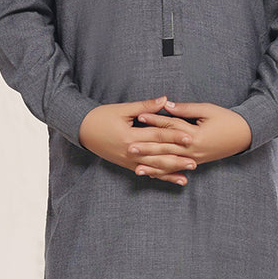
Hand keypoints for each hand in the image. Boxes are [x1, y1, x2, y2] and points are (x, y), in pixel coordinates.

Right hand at [78, 97, 196, 185]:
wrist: (82, 130)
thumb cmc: (102, 116)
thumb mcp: (123, 109)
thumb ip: (145, 106)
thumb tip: (165, 100)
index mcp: (130, 136)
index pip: (157, 136)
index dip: (174, 136)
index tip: (190, 137)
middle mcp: (130, 152)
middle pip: (158, 155)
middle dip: (177, 158)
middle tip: (194, 160)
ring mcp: (129, 161)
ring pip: (154, 167)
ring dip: (172, 170)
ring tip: (188, 172)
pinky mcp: (128, 165)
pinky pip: (148, 172)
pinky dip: (162, 176)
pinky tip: (175, 179)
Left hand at [136, 100, 252, 164]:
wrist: (245, 135)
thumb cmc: (227, 119)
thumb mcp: (207, 109)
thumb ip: (185, 109)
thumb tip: (165, 105)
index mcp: (195, 134)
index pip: (170, 127)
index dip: (154, 121)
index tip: (139, 117)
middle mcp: (193, 150)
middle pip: (166, 148)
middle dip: (147, 148)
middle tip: (130, 147)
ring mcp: (194, 159)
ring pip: (170, 163)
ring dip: (153, 165)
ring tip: (136, 167)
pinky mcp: (196, 163)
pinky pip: (177, 169)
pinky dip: (164, 172)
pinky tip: (152, 174)